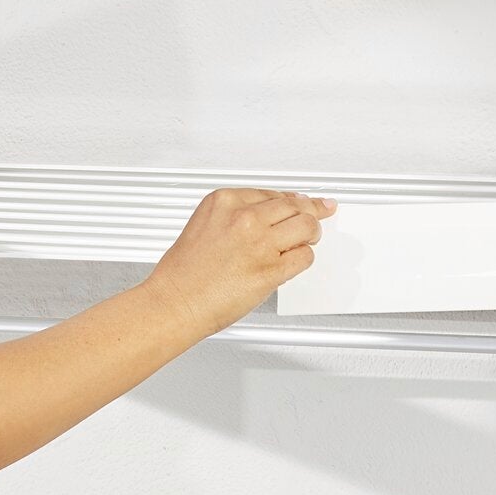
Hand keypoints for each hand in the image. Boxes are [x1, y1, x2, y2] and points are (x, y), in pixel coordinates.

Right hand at [142, 187, 336, 335]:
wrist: (175, 301)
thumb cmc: (184, 273)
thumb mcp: (204, 225)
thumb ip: (234, 216)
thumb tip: (266, 214)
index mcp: (224, 201)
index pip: (271, 193)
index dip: (290, 199)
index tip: (301, 200)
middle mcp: (244, 217)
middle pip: (294, 205)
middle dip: (309, 211)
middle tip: (320, 212)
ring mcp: (260, 243)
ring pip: (307, 226)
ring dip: (311, 233)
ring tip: (309, 238)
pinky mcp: (271, 269)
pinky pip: (304, 257)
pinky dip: (304, 258)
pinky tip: (295, 260)